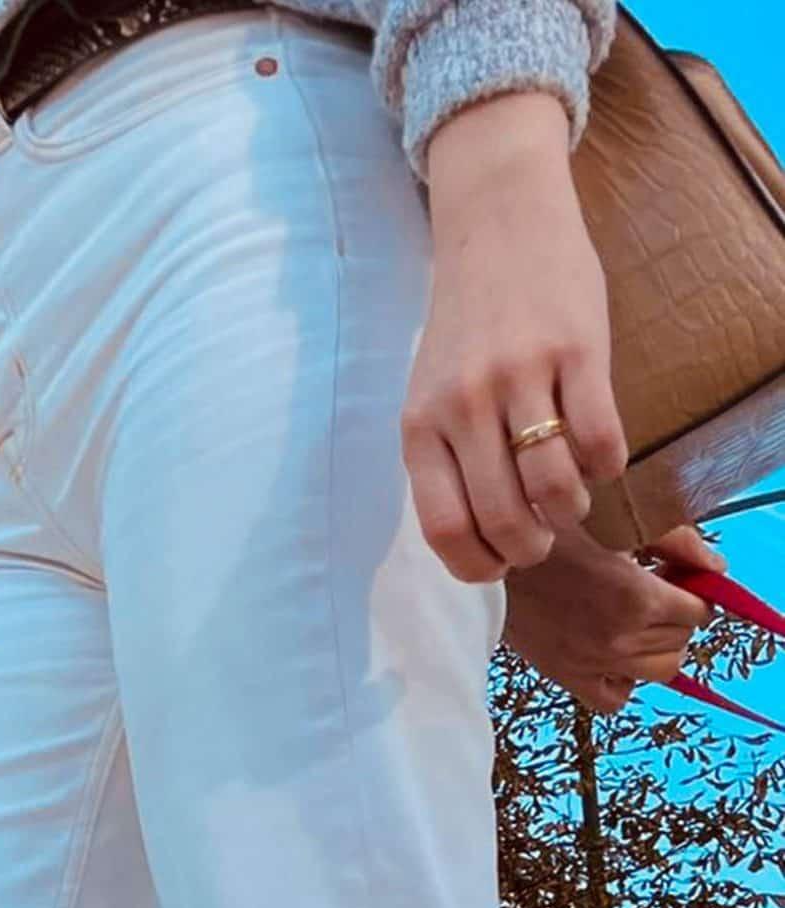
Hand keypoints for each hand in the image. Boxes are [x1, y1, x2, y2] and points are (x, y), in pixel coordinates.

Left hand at [405, 94, 626, 584]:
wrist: (499, 220)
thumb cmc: (468, 322)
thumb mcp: (431, 394)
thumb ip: (446, 458)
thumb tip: (478, 540)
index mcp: (421, 426)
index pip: (445, 529)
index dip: (479, 566)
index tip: (500, 564)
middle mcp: (464, 405)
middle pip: (505, 518)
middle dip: (532, 548)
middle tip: (545, 539)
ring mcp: (520, 377)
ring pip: (554, 487)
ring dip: (572, 510)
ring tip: (572, 499)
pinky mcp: (575, 349)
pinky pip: (599, 439)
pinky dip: (607, 466)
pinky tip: (600, 457)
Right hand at [501, 523, 720, 708]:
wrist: (492, 555)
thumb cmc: (551, 526)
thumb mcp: (618, 520)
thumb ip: (677, 541)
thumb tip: (716, 568)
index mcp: (636, 596)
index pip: (699, 610)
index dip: (695, 590)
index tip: (676, 575)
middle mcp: (619, 638)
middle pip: (682, 640)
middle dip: (678, 614)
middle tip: (656, 590)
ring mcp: (594, 664)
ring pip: (661, 671)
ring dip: (659, 645)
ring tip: (638, 620)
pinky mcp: (568, 677)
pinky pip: (616, 699)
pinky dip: (625, 681)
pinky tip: (616, 653)